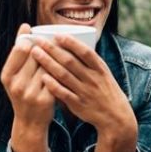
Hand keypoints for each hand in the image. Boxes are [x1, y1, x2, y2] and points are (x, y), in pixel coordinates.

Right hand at [0, 24, 54, 151]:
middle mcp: (17, 84)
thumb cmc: (23, 92)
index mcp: (7, 76)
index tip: (34, 33)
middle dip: (46, 46)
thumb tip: (25, 27)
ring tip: (63, 50)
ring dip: (56, 57)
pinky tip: (69, 65)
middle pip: (36, 56)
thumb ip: (19, 55)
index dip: (29, 39)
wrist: (29, 122)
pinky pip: (56, 78)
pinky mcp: (46, 99)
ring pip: (48, 66)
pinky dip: (62, 70)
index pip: (19, 49)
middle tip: (53, 40)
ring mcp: (31, 93)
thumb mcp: (14, 76)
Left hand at [31, 34, 137, 151]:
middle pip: (70, 61)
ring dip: (48, 63)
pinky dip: (52, 85)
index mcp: (100, 69)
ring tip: (35, 53)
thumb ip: (90, 61)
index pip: (85, 52)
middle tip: (37, 40)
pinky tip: (42, 77)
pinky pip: (63, 93)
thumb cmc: (106, 90)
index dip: (71, 43)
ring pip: (63, 75)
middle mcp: (92, 79)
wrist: (115, 116)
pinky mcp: (78, 104)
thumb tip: (71, 44)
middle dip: (52, 49)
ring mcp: (85, 92)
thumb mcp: (104, 73)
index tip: (56, 35)